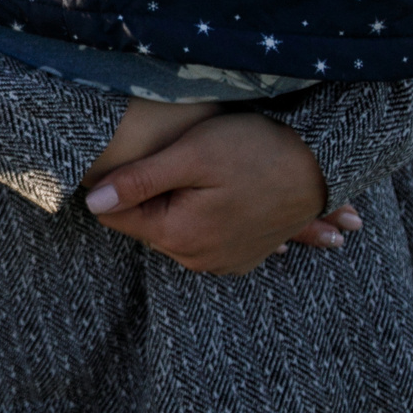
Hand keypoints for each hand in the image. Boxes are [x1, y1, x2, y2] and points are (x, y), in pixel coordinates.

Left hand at [81, 111, 339, 273]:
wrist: (321, 163)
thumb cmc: (254, 150)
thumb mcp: (190, 156)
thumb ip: (138, 181)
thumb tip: (91, 202)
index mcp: (178, 236)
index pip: (116, 216)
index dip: (116, 183)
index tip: (134, 156)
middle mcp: (198, 259)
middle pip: (146, 222)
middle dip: (149, 193)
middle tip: (174, 159)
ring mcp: (223, 261)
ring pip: (174, 228)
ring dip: (177, 202)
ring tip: (200, 172)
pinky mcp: (242, 255)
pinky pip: (204, 235)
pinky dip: (203, 214)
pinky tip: (216, 192)